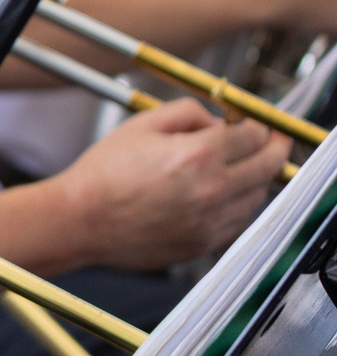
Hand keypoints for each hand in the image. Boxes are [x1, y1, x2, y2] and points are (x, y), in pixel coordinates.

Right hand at [55, 99, 289, 270]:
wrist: (79, 220)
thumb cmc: (102, 173)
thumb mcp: (141, 124)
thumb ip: (188, 112)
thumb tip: (219, 121)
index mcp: (197, 154)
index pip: (254, 134)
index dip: (259, 124)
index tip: (257, 123)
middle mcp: (212, 189)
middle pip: (269, 165)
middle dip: (276, 148)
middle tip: (274, 141)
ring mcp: (210, 220)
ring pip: (258, 195)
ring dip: (256, 178)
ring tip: (241, 168)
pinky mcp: (203, 243)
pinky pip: (240, 221)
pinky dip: (239, 205)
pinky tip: (221, 195)